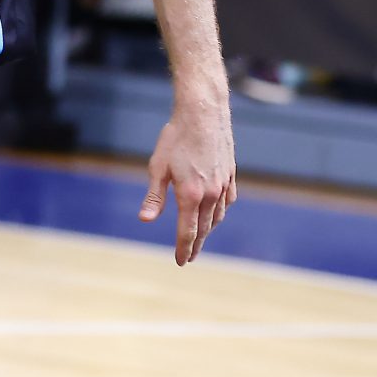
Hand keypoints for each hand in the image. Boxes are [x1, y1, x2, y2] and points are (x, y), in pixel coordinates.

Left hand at [140, 95, 235, 264]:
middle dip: (196, 245)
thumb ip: (154, 196)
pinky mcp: (230, 175)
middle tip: (189, 257)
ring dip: (209, 230)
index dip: (183, 248)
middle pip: (204, 228)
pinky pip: (227, 201)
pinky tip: (216, 213)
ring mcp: (223, 185)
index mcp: (190, 194)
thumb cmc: (175, 137)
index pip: (187, 231)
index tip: (180, 262)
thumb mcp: (158, 166)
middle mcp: (210, 194)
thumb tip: (145, 220)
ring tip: (201, 238)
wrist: (203, 113)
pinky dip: (220, 211)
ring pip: (217, 216)